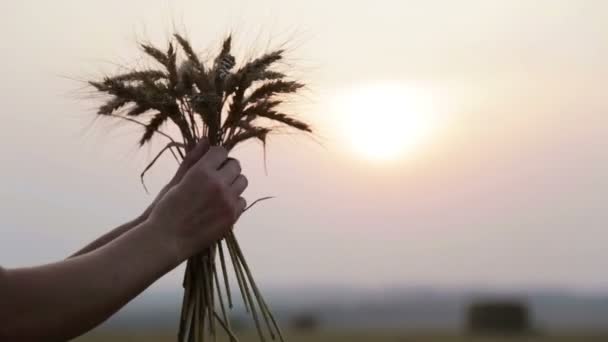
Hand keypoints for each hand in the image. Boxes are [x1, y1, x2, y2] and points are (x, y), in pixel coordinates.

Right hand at [146, 142, 247, 261]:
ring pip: (242, 182)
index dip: (216, 156)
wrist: (167, 239)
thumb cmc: (166, 208)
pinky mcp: (232, 216)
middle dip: (227, 168)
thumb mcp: (177, 180)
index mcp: (202, 172)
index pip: (221, 152)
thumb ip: (194, 159)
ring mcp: (227, 201)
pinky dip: (234, 202)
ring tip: (218, 192)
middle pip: (236, 165)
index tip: (211, 163)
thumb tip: (206, 140)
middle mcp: (218, 184)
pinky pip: (242, 201)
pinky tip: (220, 206)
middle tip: (216, 177)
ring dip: (233, 184)